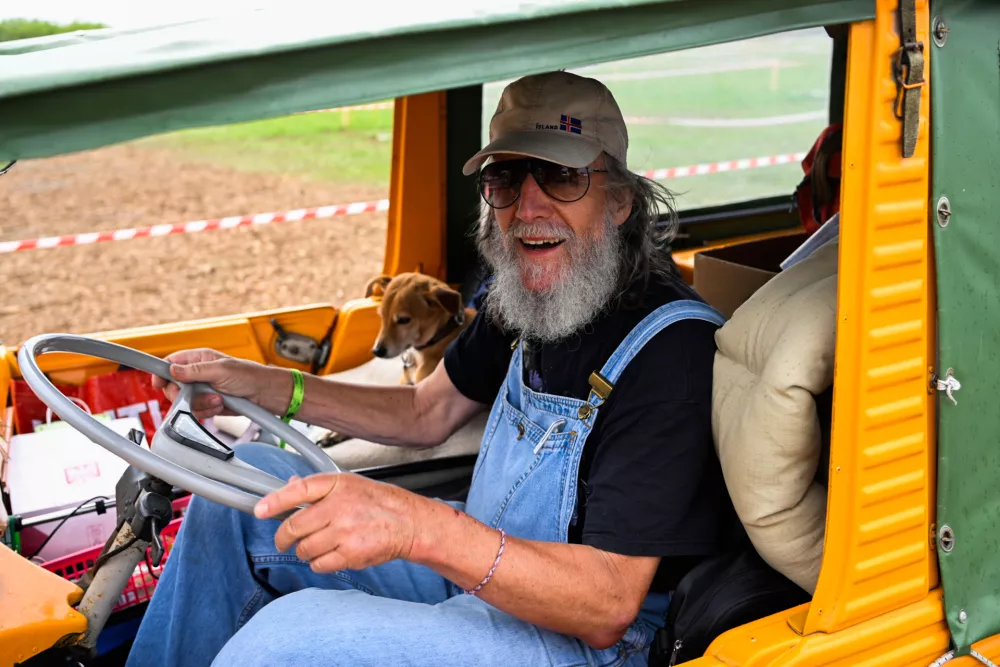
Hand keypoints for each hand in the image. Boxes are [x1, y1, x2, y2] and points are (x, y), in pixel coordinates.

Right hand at [151, 348, 283, 418]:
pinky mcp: (210, 404)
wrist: (268, 395)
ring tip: (218, 398)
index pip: (172, 363)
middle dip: (184, 394)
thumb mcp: (222, 370)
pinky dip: (208, 410)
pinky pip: (198, 411)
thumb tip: (173, 369)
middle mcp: (200, 374)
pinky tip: (221, 405)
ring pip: (186, 401)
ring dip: (201, 403)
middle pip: (174, 386)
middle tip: (194, 394)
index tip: (158, 383)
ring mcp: (204, 390)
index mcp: (201, 359)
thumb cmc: (251, 376)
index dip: (162, 372)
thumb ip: (196, 371)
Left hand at [255, 473, 422, 571]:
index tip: (259, 510)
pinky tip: (329, 554)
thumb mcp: (349, 485)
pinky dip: (319, 563)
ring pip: (304, 549)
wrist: (408, 522)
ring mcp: (345, 532)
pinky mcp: (351, 554)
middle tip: (283, 541)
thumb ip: (317, 487)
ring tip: (315, 546)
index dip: (274, 501)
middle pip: (294, 526)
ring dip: (303, 551)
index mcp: (338, 485)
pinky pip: (319, 564)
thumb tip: (288, 485)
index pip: (298, 491)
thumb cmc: (378, 502)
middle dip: (283, 538)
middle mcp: (340, 506)